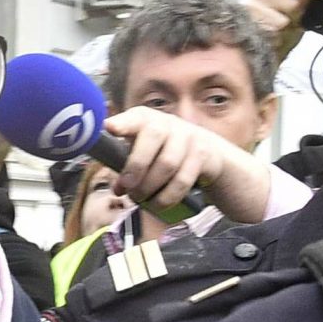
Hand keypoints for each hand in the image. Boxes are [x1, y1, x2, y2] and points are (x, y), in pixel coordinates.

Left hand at [100, 106, 278, 223]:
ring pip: (167, 163)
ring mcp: (190, 136)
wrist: (213, 157)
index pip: (135, 117)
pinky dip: (167, 196)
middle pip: (152, 136)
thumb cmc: (168, 156)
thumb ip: (128, 164)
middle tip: (125, 188)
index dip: (123, 122)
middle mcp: (169, 123)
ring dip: (149, 187)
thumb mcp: (147, 152)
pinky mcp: (204, 155)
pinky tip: (158, 204)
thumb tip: (117, 188)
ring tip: (140, 199)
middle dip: (136, 165)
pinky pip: (183, 179)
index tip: (109, 127)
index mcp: (148, 120)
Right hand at [246, 0, 322, 60]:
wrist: (256, 56)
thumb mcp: (296, 19)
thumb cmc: (276, 36)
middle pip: (289, 3)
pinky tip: (267, 39)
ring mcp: (250, 8)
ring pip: (280, 20)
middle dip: (294, 18)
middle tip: (288, 27)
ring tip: (275, 35)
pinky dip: (272, 38)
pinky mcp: (243, 22)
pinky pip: (267, 31)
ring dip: (282, 31)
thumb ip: (304, 4)